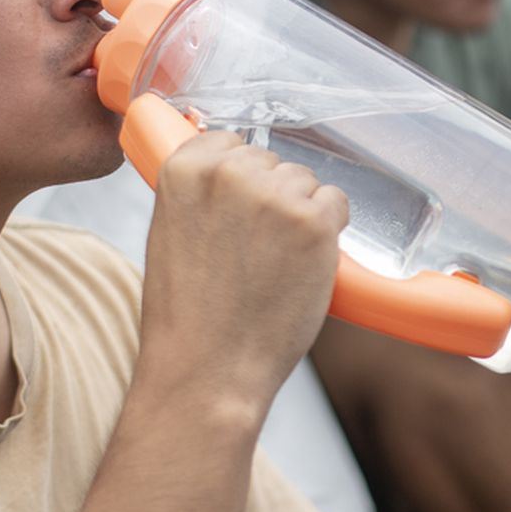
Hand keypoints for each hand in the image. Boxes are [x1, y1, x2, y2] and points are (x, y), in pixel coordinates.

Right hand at [139, 130, 349, 413]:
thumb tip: (236, 171)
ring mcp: (275, 195)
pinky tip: (302, 265)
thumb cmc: (189, 315)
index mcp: (184, 170)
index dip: (241, 177)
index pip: (231, 141)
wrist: (208, 370)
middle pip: (272, 161)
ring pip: (306, 182)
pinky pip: (337, 203)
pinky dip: (329, 231)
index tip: (237, 210)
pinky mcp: (314, 221)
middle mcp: (229, 172)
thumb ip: (201, 194)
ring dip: (301, 215)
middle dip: (271, 198)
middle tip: (255, 251)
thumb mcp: (172, 235)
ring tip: (273, 265)